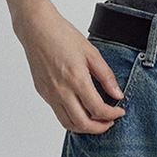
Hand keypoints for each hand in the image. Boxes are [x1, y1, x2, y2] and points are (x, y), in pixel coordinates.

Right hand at [15, 0, 126, 132]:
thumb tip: (118, 95)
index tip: (120, 112)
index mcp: (76, 79)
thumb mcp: (91, 53)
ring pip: (68, 123)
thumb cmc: (63, 36)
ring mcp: (50, 93)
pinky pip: (59, 113)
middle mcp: (61, 90)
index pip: (97, 109)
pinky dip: (72, 118)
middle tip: (110, 122)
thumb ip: (106, 76)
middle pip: (82, 123)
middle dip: (100, 127)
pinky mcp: (43, 92)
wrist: (36, 28)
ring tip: (97, 120)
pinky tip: (81, 109)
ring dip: (85, 127)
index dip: (112, 115)